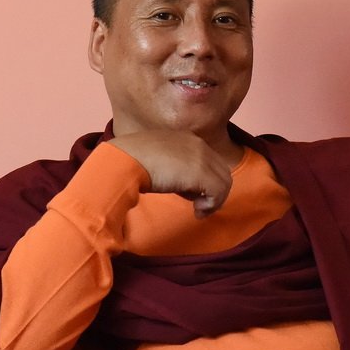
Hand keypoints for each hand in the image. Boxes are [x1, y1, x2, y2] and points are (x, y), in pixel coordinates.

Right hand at [108, 130, 233, 217]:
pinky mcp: (202, 173)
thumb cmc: (131, 161)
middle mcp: (198, 144)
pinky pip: (219, 192)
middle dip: (212, 190)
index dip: (204, 180)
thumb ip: (171, 166)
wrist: (125, 160)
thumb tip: (180, 184)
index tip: (189, 193)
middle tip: (197, 205)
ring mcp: (202, 157)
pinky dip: (212, 205)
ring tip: (198, 210)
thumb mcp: (155, 159)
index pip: (208, 160)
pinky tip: (197, 211)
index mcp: (186, 137)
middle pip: (221, 171)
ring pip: (224, 182)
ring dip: (214, 200)